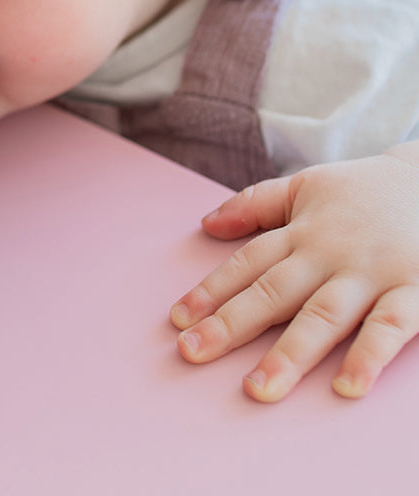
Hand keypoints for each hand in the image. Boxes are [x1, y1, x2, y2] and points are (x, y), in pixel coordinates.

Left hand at [170, 147, 418, 400]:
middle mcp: (329, 254)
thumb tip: (207, 224)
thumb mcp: (306, 185)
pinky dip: (369, 355)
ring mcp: (371, 275)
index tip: (178, 320)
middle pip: (273, 293)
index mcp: (301, 232)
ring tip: (259, 388)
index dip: (211, 291)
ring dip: (290, 353)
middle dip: (230, 325)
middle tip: (192, 353)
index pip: (247, 264)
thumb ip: (256, 203)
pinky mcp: (415, 291)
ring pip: (324, 316)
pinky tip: (346, 386)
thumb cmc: (365, 190)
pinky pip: (390, 327)